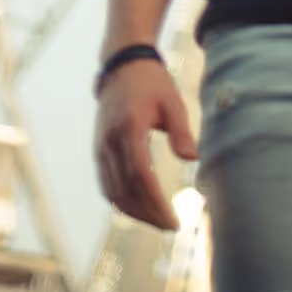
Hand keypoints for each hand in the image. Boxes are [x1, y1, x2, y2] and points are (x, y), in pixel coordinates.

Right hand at [94, 59, 197, 229]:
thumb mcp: (172, 101)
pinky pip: (106, 185)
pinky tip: (139, 208)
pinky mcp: (98, 150)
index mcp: (129, 128)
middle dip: (147, 215)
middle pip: (125, 192)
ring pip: (113, 193)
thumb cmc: (152, 83)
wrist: (121, 65)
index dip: (156, 203)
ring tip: (158, 220)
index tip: (174, 221)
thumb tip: (193, 158)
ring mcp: (100, 148)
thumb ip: (181, 130)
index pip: (141, 176)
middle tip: (171, 226)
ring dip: (134, 212)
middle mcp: (110, 142)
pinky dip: (121, 202)